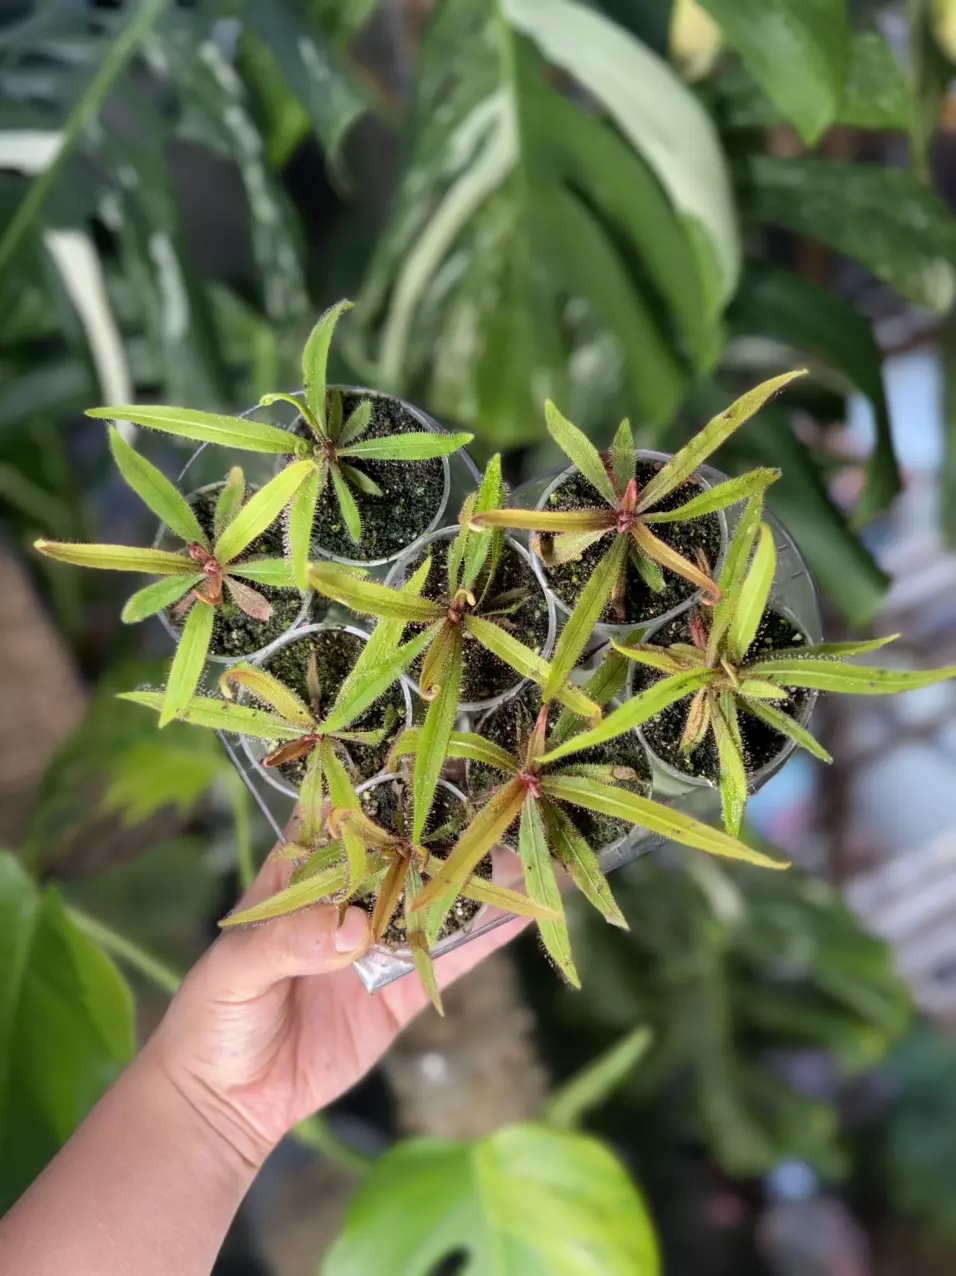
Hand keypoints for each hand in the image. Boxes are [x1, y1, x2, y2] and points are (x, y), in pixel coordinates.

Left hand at [143, 822, 526, 1169]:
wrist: (226, 1103)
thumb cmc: (211, 1017)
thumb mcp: (236, 970)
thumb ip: (289, 941)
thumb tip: (354, 927)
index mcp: (301, 872)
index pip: (346, 814)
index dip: (386, 784)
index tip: (433, 756)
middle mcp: (348, 895)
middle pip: (406, 851)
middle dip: (450, 825)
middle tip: (503, 797)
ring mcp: (379, 941)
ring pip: (437, 899)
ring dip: (480, 876)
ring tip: (530, 846)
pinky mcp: (402, 989)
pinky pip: (451, 959)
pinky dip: (489, 936)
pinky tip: (529, 912)